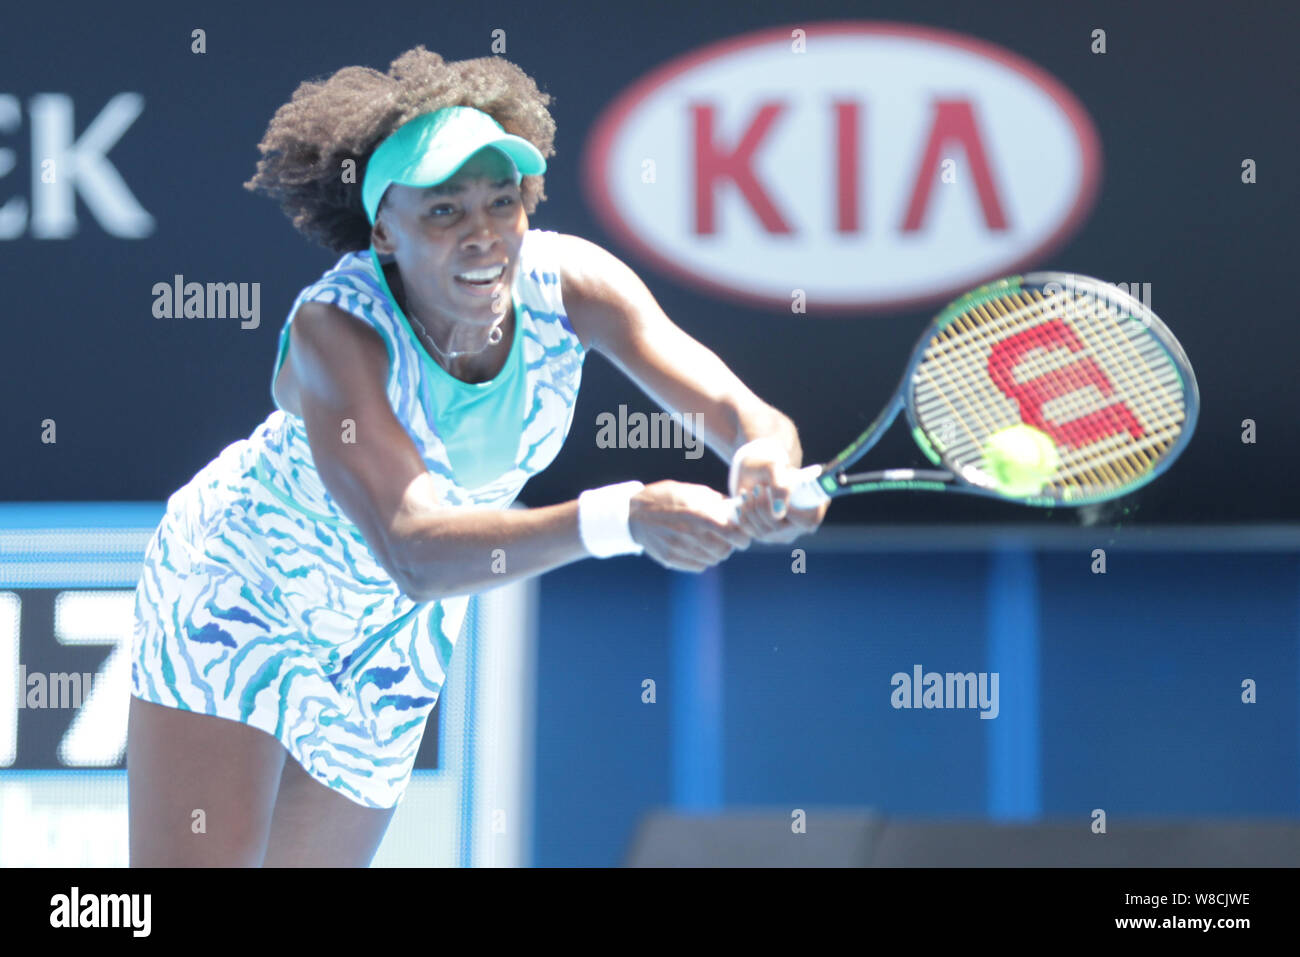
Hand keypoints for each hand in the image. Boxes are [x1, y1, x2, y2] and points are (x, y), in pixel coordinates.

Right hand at [627, 480, 751, 572]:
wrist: (633, 513)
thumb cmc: (666, 498)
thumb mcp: (691, 491)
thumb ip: (716, 502)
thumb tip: (737, 511)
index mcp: (696, 513)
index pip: (730, 533)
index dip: (742, 537)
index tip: (743, 535)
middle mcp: (688, 533)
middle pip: (724, 550)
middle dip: (730, 545)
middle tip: (727, 538)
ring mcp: (678, 548)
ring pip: (712, 560)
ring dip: (716, 552)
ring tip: (710, 541)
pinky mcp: (671, 558)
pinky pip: (698, 566)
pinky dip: (703, 559)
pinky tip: (697, 548)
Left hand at [733, 456, 829, 544]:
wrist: (756, 471)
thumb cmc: (771, 467)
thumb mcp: (775, 469)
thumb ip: (780, 487)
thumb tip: (779, 511)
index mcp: (814, 506)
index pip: (808, 521)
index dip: (791, 511)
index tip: (773, 493)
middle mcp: (801, 525)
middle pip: (780, 528)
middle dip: (763, 506)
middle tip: (757, 488)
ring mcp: (783, 534)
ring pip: (764, 532)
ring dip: (751, 509)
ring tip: (748, 491)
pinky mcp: (765, 536)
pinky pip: (750, 533)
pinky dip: (743, 515)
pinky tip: (742, 502)